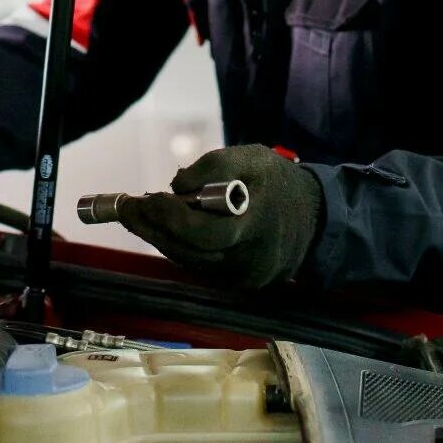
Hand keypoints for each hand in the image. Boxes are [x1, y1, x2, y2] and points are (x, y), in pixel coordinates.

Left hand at [118, 144, 323, 288]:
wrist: (316, 218)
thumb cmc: (280, 182)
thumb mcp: (253, 158)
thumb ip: (214, 166)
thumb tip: (176, 185)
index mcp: (257, 229)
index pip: (203, 233)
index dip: (168, 217)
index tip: (143, 198)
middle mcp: (250, 262)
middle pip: (188, 252)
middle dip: (152, 228)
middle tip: (127, 206)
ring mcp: (245, 279)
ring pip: (190, 261)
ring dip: (160, 237)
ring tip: (139, 212)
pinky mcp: (240, 284)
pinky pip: (200, 265)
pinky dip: (180, 246)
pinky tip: (165, 227)